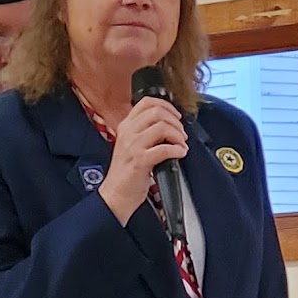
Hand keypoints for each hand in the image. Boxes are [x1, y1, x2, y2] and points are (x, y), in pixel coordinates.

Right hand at [97, 95, 187, 224]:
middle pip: (157, 112)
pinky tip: (180, 154)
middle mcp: (128, 132)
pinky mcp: (139, 161)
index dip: (166, 106)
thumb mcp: (132, 145)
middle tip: (181, 134)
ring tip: (181, 145)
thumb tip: (169, 125)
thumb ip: (146, 132)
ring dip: (177, 136)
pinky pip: (163, 149)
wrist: (116, 195)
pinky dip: (177, 150)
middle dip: (175, 122)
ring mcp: (132, 146)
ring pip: (162, 127)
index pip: (146, 102)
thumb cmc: (127, 173)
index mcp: (126, 126)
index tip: (176, 116)